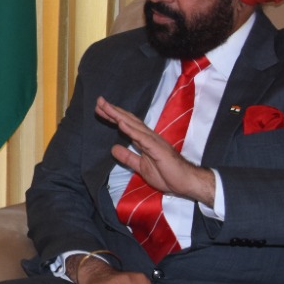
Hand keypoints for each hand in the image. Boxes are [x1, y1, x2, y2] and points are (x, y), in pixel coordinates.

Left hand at [96, 96, 215, 206]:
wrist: (185, 182)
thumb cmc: (167, 174)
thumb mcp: (141, 167)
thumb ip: (128, 157)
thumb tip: (113, 149)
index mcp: (144, 140)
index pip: (126, 125)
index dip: (113, 117)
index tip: (99, 110)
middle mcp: (148, 137)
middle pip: (128, 120)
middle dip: (112, 111)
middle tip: (98, 101)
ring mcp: (153, 141)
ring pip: (133, 125)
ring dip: (119, 116)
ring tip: (106, 107)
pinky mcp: (157, 149)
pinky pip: (142, 138)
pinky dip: (131, 130)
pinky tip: (121, 123)